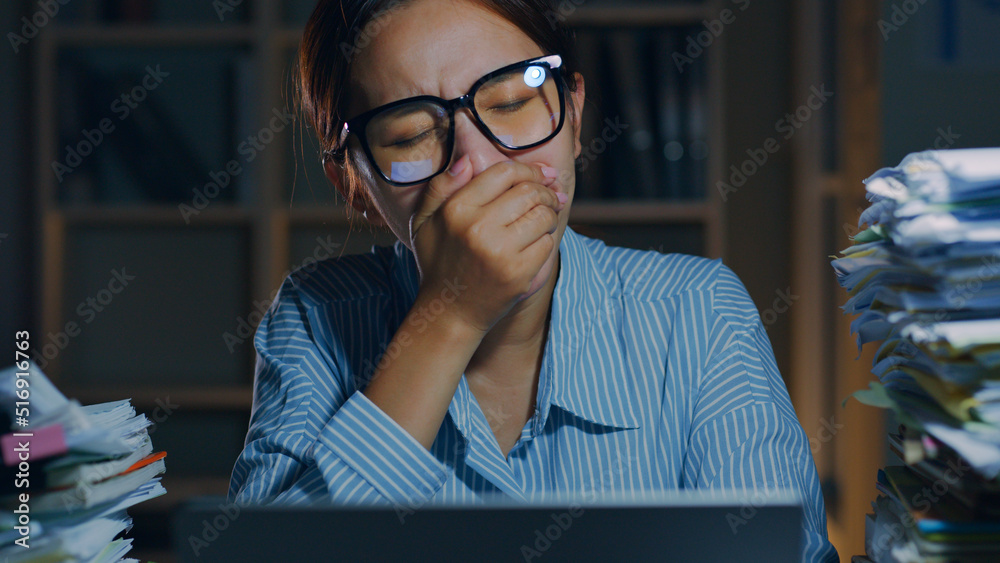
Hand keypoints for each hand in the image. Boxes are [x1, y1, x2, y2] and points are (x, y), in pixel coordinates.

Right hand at [409, 155, 565, 334]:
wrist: (449, 312)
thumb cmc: (438, 261)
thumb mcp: (424, 221)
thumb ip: (442, 187)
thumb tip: (467, 161)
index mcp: (456, 209)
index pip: (505, 173)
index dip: (530, 170)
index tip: (544, 174)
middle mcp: (478, 228)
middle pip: (530, 192)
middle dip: (546, 191)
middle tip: (550, 197)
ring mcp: (500, 252)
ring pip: (543, 215)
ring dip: (549, 215)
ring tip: (543, 219)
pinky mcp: (518, 274)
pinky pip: (547, 244)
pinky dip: (545, 241)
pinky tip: (534, 244)